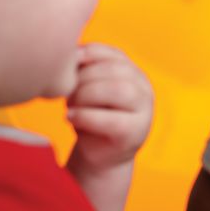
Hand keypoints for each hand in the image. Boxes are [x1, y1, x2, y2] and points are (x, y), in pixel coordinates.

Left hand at [66, 43, 153, 170]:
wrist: (99, 157)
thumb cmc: (90, 117)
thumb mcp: (87, 88)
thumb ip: (83, 70)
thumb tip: (66, 53)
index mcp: (133, 72)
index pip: (113, 53)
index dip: (87, 55)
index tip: (66, 67)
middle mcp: (143, 87)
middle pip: (114, 69)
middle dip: (83, 78)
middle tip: (65, 94)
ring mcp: (144, 110)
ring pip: (118, 90)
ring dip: (86, 95)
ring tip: (70, 106)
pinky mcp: (135, 132)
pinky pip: (111, 120)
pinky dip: (85, 116)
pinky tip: (71, 118)